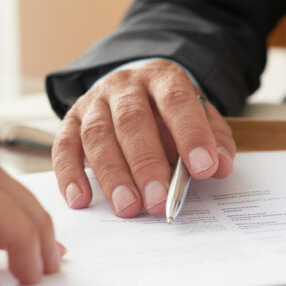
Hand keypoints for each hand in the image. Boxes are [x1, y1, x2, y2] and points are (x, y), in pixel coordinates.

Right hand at [52, 59, 235, 216]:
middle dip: (146, 164)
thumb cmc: (168, 111)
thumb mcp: (199, 116)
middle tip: (159, 201)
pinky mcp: (70, 121)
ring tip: (129, 207)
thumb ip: (214, 139)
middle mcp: (124, 86)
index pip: (176, 101)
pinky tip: (81, 200)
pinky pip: (64, 147)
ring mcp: (94, 102)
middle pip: (132, 121)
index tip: (204, 168)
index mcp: (162, 78)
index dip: (190, 134)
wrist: (133, 88)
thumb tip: (221, 165)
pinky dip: (70, 175)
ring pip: (97, 136)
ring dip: (112, 175)